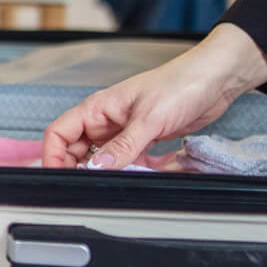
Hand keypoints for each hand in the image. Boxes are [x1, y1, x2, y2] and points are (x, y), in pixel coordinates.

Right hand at [42, 24, 266, 170]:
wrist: (214, 80)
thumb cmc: (180, 84)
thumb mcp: (149, 118)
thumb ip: (122, 146)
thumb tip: (97, 168)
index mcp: (98, 108)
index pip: (60, 132)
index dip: (53, 155)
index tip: (59, 176)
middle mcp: (107, 120)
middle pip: (76, 149)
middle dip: (79, 169)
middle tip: (89, 186)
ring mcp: (124, 130)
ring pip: (101, 158)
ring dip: (105, 172)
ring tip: (115, 182)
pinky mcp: (142, 138)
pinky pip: (125, 159)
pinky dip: (127, 170)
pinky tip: (136, 176)